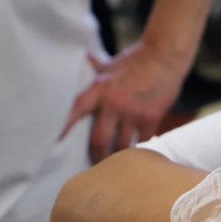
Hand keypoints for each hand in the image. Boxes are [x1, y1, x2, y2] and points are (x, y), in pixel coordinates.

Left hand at [60, 40, 189, 161]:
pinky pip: (144, 141)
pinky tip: (139, 152)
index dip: (64, 129)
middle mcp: (114, 103)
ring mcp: (134, 112)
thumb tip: (80, 57)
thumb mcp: (111, 63)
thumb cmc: (136, 59)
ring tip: (117, 163)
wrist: (165, 56)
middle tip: (95, 165)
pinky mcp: (152, 117)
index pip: (75, 111)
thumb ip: (94, 67)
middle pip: (99, 140)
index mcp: (99, 89)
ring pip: (122, 145)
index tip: (55, 144)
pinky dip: (141, 148)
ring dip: (119, 156)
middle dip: (97, 156)